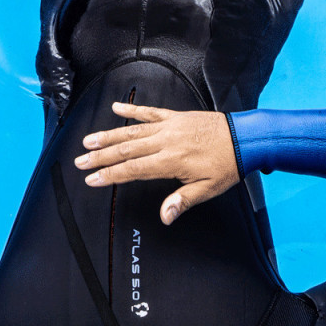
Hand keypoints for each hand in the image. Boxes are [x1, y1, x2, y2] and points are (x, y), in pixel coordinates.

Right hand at [74, 102, 239, 224]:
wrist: (244, 138)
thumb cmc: (227, 166)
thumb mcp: (207, 189)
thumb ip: (182, 200)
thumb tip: (165, 216)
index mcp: (171, 161)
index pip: (132, 170)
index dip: (110, 175)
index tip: (92, 180)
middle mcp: (165, 141)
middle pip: (125, 150)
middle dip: (100, 157)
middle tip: (80, 162)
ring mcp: (169, 126)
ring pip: (132, 131)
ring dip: (108, 136)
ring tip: (88, 141)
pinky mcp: (176, 117)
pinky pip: (149, 112)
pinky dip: (132, 111)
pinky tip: (116, 109)